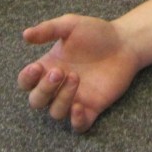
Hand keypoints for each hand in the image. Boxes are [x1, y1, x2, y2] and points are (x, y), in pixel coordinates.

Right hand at [17, 15, 139, 132]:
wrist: (125, 42)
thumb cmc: (97, 33)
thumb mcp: (71, 25)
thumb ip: (48, 29)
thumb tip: (25, 34)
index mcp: (48, 67)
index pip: (26, 82)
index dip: (26, 79)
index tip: (36, 68)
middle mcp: (58, 87)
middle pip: (36, 101)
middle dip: (44, 89)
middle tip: (59, 72)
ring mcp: (74, 99)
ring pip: (56, 112)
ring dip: (61, 98)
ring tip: (75, 77)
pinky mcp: (92, 108)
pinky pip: (79, 125)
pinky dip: (76, 121)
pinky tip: (79, 107)